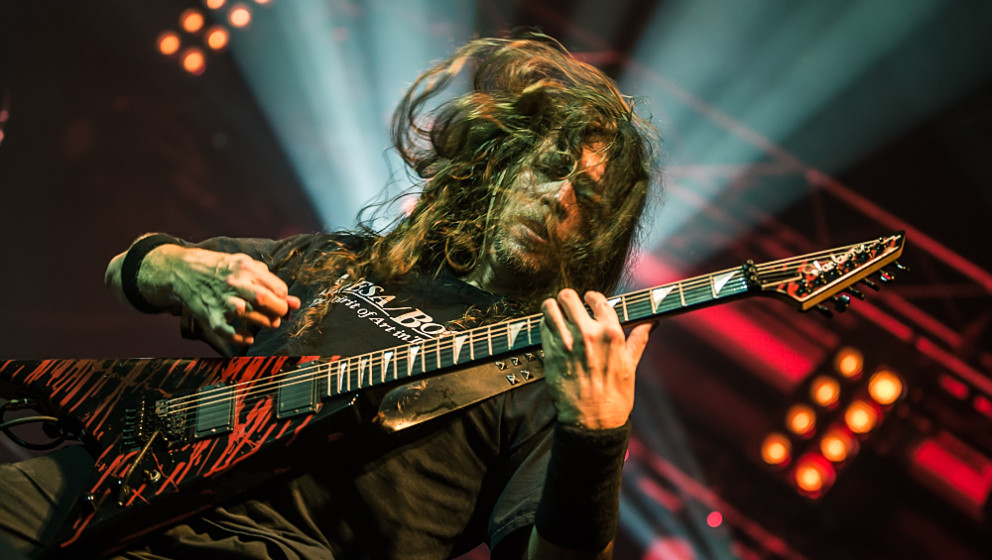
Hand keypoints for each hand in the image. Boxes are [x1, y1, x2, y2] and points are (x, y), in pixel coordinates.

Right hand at [146, 246, 300, 344]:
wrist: (183, 270)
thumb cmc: (220, 268)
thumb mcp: (245, 265)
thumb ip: (269, 280)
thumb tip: (294, 302)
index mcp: (246, 268)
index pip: (277, 287)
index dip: (284, 298)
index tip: (282, 301)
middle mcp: (235, 283)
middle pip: (265, 300)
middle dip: (279, 311)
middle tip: (279, 315)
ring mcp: (221, 300)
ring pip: (250, 315)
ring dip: (265, 323)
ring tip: (268, 323)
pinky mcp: (210, 315)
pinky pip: (227, 331)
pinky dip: (241, 338)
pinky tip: (249, 338)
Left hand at [540, 289, 652, 428]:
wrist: (593, 421)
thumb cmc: (614, 396)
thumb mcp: (631, 365)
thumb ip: (638, 339)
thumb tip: (653, 323)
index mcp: (611, 333)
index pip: (597, 298)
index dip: (590, 297)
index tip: (588, 301)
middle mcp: (589, 333)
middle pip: (568, 297)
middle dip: (567, 300)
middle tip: (567, 306)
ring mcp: (567, 342)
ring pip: (550, 307)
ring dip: (551, 309)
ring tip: (554, 314)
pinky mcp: (551, 353)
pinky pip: (542, 328)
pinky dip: (544, 327)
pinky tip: (550, 333)